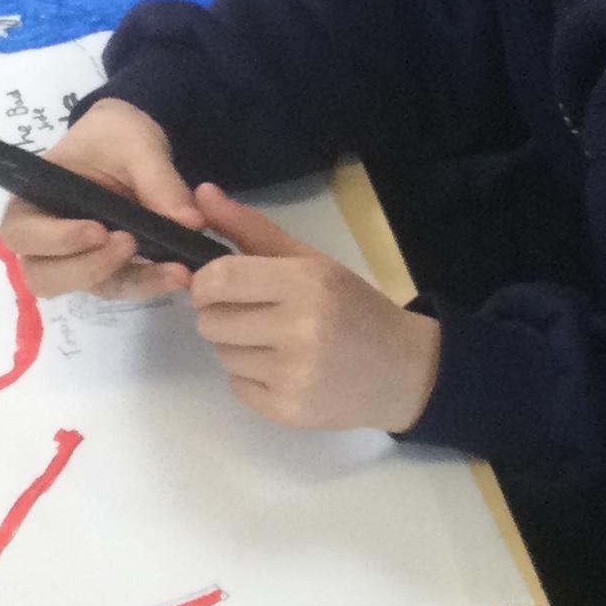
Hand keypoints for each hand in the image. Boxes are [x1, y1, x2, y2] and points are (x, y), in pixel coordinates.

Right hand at [0, 100, 203, 304]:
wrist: (134, 144)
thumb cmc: (114, 136)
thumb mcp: (136, 144)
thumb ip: (158, 179)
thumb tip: (190, 222)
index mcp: (32, 200)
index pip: (22, 233)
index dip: (55, 240)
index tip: (98, 230)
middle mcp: (46, 239)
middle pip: (45, 277)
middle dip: (88, 269)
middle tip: (130, 244)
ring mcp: (77, 259)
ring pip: (89, 288)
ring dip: (129, 282)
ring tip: (171, 268)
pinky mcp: (109, 270)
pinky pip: (123, 286)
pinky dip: (151, 284)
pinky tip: (179, 273)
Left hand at [182, 187, 442, 430]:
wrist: (402, 371)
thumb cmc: (354, 307)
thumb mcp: (312, 261)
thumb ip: (252, 230)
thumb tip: (202, 194)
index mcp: (306, 283)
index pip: (219, 279)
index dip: (206, 281)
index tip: (219, 284)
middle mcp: (298, 329)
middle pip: (210, 321)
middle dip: (222, 314)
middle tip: (255, 313)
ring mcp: (292, 375)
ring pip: (222, 354)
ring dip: (239, 346)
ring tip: (276, 342)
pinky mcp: (286, 410)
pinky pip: (237, 386)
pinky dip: (252, 376)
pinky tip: (285, 369)